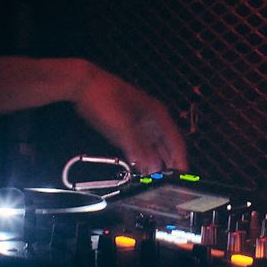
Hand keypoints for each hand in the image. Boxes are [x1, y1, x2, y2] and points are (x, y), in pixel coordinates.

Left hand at [72, 63, 188, 174]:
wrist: (83, 84)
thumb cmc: (106, 99)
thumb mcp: (122, 127)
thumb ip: (137, 148)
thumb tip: (149, 167)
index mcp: (158, 116)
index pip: (176, 142)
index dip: (180, 160)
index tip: (183, 176)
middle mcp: (152, 120)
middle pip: (166, 146)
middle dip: (169, 163)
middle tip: (170, 182)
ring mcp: (140, 123)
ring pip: (153, 147)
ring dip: (154, 162)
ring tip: (156, 180)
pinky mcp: (127, 126)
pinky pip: (139, 145)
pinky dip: (142, 157)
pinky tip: (140, 167)